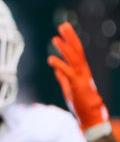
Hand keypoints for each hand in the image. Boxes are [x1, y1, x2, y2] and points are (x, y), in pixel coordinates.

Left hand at [49, 22, 110, 140]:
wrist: (91, 117)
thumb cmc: (81, 103)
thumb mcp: (68, 87)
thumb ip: (62, 76)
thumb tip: (55, 67)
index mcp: (81, 70)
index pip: (76, 52)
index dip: (70, 40)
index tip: (64, 29)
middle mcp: (83, 71)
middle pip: (78, 50)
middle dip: (71, 37)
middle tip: (64, 25)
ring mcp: (81, 78)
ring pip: (74, 59)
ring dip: (65, 48)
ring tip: (55, 38)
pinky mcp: (78, 86)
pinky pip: (67, 73)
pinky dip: (59, 65)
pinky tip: (50, 59)